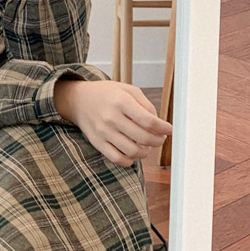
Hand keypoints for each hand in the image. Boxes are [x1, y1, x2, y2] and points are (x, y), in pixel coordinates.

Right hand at [54, 79, 172, 166]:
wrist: (79, 99)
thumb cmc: (107, 94)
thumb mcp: (128, 89)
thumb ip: (146, 104)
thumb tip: (158, 123)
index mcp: (121, 101)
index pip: (148, 121)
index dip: (163, 128)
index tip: (169, 130)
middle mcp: (112, 118)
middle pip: (143, 138)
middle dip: (158, 141)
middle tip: (160, 138)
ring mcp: (103, 132)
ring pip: (132, 151)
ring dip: (146, 152)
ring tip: (147, 146)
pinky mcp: (97, 143)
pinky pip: (117, 159)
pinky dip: (130, 161)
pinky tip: (133, 154)